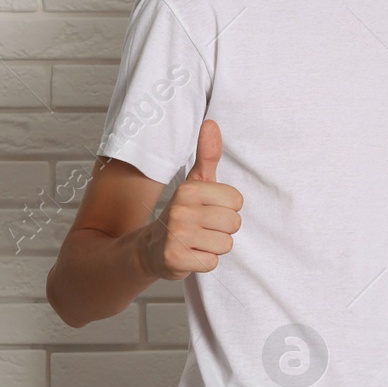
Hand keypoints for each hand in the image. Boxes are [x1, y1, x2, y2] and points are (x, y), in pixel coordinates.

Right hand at [140, 119, 242, 280]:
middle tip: (203, 228)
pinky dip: (204, 262)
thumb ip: (207, 155)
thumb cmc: (182, 213)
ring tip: (197, 242)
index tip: (209, 210)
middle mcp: (181, 210)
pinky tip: (190, 255)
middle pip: (233, 224)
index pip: (237, 201)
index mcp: (189, 189)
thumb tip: (211, 123)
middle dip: (222, 230)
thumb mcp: (195, 182)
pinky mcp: (175, 259)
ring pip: (225, 244)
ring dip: (214, 247)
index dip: (227, 209)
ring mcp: (176, 235)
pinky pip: (212, 262)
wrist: (150, 248)